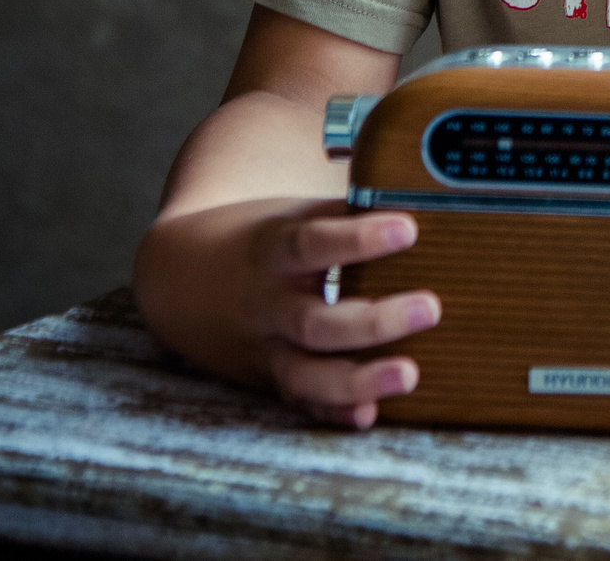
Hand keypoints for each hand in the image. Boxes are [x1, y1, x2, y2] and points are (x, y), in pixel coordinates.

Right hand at [135, 197, 439, 429]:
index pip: (312, 244)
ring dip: (359, 380)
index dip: (357, 239)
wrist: (179, 279)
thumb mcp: (290, 216)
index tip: (408, 230)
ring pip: (306, 375)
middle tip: (431, 307)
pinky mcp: (271, 379)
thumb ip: (346, 212)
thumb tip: (420, 193)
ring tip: (410, 374)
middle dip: (373, 321)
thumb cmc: (259, 240)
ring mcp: (266, 349)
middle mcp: (266, 306)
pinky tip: (367, 416)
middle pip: (315, 322)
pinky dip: (332, 412)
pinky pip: (301, 403)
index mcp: (271, 253)